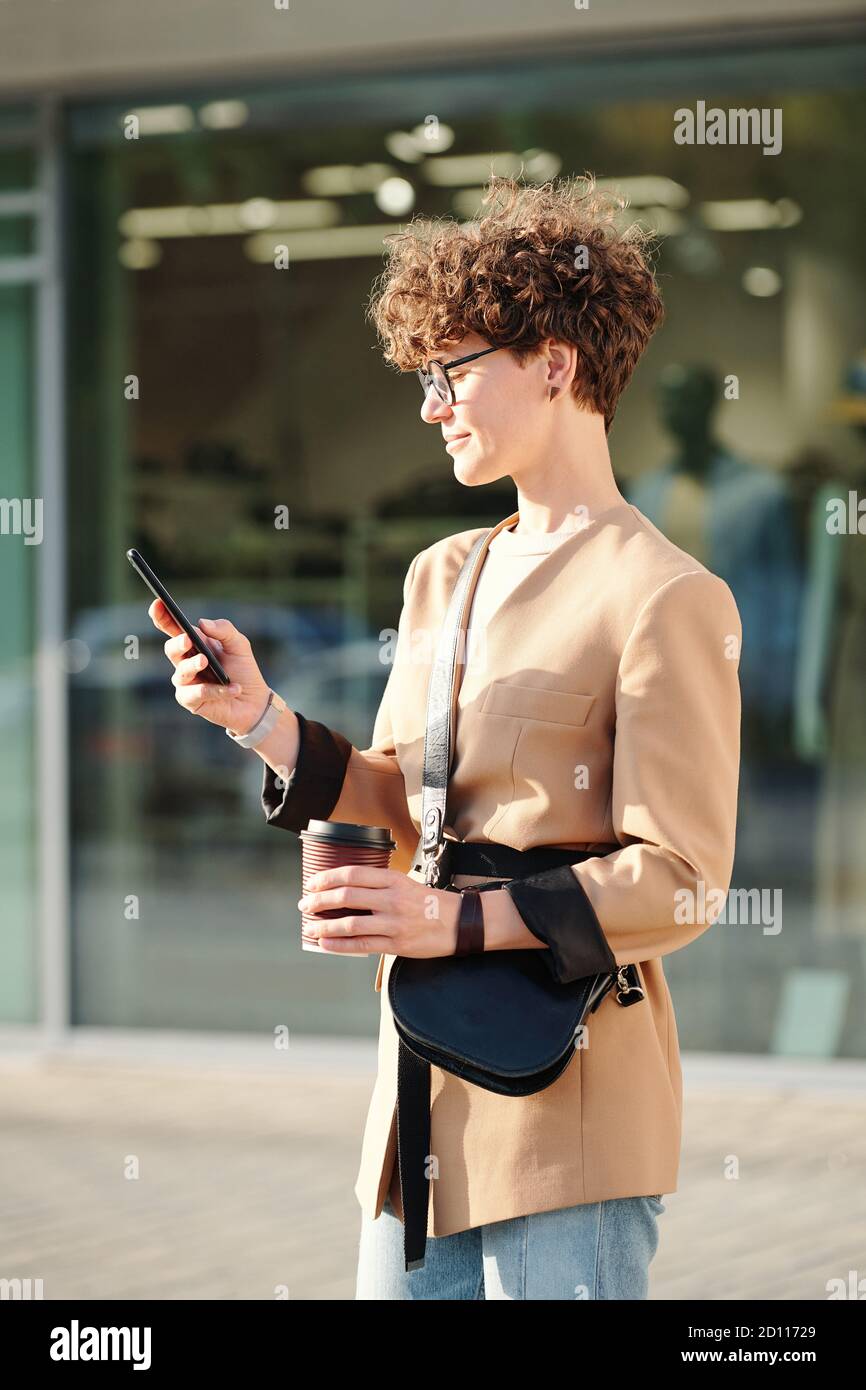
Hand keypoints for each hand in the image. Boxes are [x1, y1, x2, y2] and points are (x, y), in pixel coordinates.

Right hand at [148, 597, 272, 733]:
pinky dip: (216, 690)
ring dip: (192, 665)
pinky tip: (233, 688)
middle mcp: (186, 662)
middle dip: (177, 643)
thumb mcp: (239, 645)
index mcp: (194, 643)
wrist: (254, 701)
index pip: (172, 628)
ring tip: (205, 661)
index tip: (158, 603)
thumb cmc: (243, 670)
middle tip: (187, 639)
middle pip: (171, 649)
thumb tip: (201, 623)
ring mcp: (187, 682)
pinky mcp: (191, 701)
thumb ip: (224, 630)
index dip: (162, 616)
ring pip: (181, 673)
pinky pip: (197, 694)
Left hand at [297, 865, 460, 956]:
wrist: (460, 923)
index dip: (327, 878)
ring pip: (349, 923)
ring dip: (324, 926)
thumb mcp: (407, 883)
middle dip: (319, 901)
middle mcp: (392, 899)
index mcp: (393, 879)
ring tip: (309, 927)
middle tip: (305, 904)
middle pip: (346, 896)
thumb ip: (380, 885)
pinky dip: (339, 945)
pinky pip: (361, 945)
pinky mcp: (396, 944)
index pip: (353, 874)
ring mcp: (393, 923)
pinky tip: (324, 944)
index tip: (312, 882)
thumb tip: (347, 889)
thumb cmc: (431, 903)